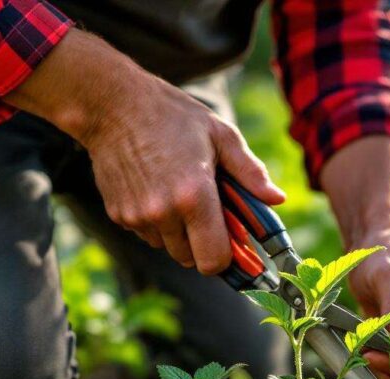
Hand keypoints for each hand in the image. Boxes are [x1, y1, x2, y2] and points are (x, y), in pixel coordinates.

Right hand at [6, 30, 284, 273]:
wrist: (112, 106)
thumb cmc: (173, 117)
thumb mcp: (221, 135)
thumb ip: (251, 173)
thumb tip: (278, 199)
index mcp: (194, 195)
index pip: (214, 260)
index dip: (227, 258)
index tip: (233, 244)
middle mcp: (164, 212)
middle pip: (191, 261)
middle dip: (203, 245)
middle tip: (208, 215)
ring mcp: (137, 216)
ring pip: (168, 248)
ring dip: (179, 234)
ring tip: (180, 196)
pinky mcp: (118, 215)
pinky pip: (147, 235)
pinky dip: (157, 224)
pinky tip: (156, 191)